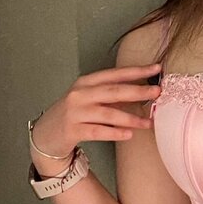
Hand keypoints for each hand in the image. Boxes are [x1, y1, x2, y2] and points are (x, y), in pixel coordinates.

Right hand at [30, 62, 162, 169]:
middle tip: (157, 92)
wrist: (45, 135)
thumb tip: (142, 92)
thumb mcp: (88, 98)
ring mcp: (75, 112)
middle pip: (113, 91)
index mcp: (86, 82)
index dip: (136, 71)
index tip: (156, 68)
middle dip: (137, 91)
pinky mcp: (72, 130)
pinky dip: (115, 133)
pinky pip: (98, 131)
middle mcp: (80, 94)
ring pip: (108, 114)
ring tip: (148, 123)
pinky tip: (128, 134)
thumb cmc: (73, 114)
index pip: (115, 74)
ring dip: (130, 118)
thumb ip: (110, 94)